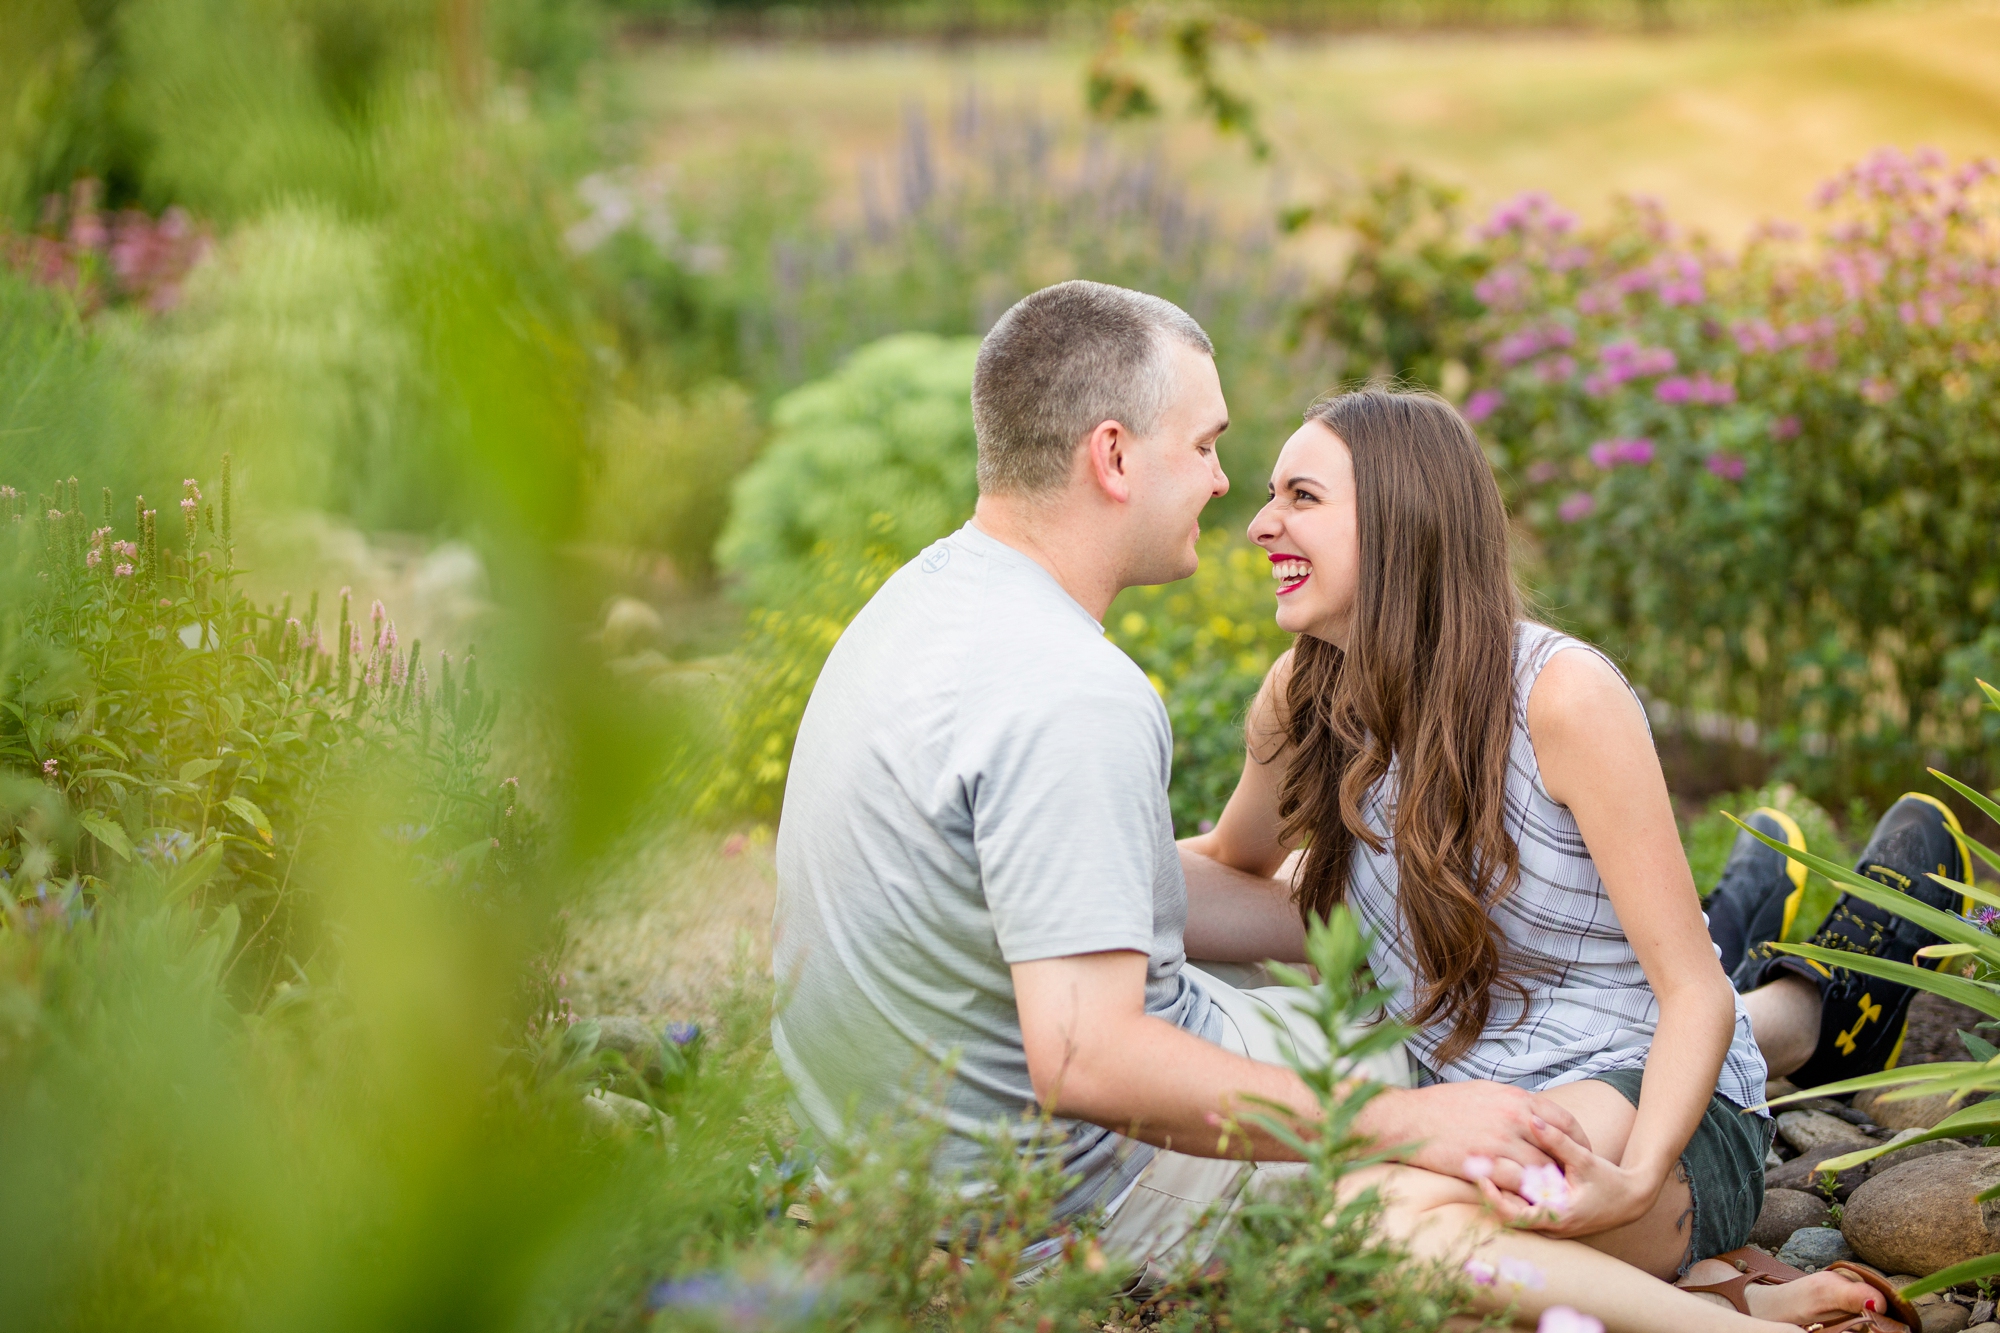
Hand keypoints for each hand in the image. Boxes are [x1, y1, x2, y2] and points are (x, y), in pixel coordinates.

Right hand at [1357, 1081, 1593, 1197]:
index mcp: (1515, 1098)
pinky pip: (1518, 1185)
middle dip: (1568, 1167)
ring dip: (1551, 1186)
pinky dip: (1528, 1195)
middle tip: (1573, 1182)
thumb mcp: (1483, 1092)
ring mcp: (1499, 1141)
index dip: (1577, 1140)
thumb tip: (1531, 1111)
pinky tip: (1529, 1203)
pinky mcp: (1484, 1163)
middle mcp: (1513, 1117)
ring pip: (1542, 1170)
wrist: (1406, 1119)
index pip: (1564, 1120)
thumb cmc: (1441, 1105)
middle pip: (1559, 1148)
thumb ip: (1511, 1102)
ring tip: (1555, 1198)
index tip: (1580, 1153)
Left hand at [1474, 1114, 1655, 1238]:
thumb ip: (1558, 1141)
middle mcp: (1549, 1226)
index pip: (1513, 1216)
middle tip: (1469, 1166)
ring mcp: (1548, 1224)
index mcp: (1557, 1217)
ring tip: (1477, 1164)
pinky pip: (1523, 1207)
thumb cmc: (1609, 1182)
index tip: (1478, 1177)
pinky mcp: (1548, 1217)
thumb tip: (1532, 1118)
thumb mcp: (1584, 1160)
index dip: (1492, 1198)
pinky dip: (1511, 1190)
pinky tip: (1499, 1169)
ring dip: (1498, 1189)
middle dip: (1489, 1190)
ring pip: (1514, 1210)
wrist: (1630, 1200)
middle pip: (1507, 1213)